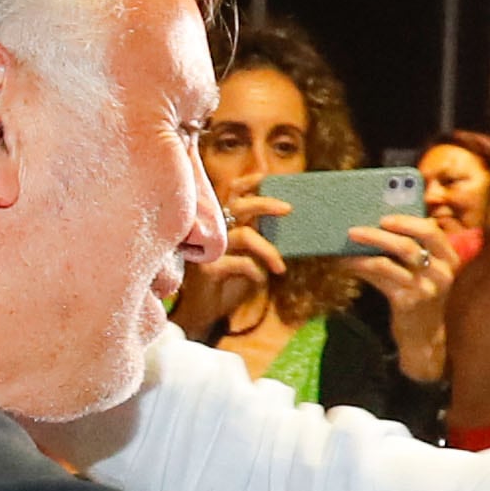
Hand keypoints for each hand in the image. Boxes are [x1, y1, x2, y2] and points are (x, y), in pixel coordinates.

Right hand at [173, 195, 286, 340]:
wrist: (201, 314)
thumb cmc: (224, 283)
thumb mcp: (244, 257)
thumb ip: (256, 238)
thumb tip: (286, 224)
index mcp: (218, 223)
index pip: (231, 193)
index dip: (247, 182)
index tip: (266, 177)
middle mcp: (211, 230)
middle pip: (238, 205)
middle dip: (266, 203)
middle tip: (288, 209)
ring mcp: (207, 248)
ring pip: (244, 235)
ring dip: (268, 250)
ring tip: (280, 267)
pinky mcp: (207, 269)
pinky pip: (240, 263)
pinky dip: (255, 271)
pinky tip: (260, 280)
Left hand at [345, 212, 462, 380]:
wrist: (425, 336)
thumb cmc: (423, 295)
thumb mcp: (430, 271)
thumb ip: (418, 249)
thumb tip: (383, 224)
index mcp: (450, 259)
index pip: (431, 232)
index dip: (407, 222)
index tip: (384, 219)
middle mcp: (441, 273)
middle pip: (408, 246)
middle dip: (378, 235)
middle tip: (355, 230)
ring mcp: (424, 289)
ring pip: (389, 263)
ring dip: (365, 251)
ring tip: (348, 245)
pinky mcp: (407, 303)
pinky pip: (379, 280)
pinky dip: (362, 269)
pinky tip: (349, 264)